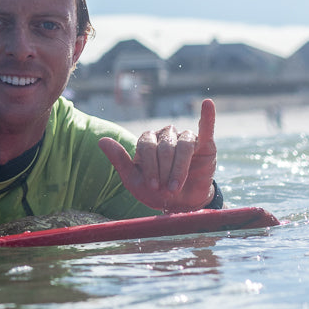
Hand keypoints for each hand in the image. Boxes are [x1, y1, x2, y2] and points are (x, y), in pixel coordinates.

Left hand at [98, 98, 217, 212]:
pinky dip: (207, 116)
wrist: (179, 204)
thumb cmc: (155, 191)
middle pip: (164, 147)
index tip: (152, 186)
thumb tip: (101, 140)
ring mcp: (185, 138)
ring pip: (183, 145)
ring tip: (176, 187)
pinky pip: (206, 128)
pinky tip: (207, 104)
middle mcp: (165, 136)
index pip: (147, 146)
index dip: (150, 166)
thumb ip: (119, 160)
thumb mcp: (133, 180)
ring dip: (179, 168)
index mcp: (147, 141)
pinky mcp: (204, 144)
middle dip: (164, 171)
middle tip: (166, 190)